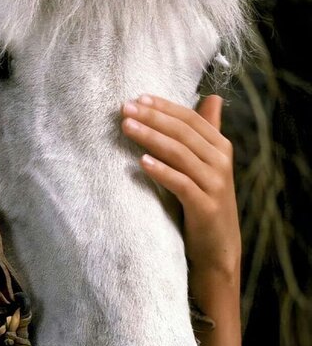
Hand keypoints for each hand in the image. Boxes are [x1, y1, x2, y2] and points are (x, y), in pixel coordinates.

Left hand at [120, 94, 240, 278]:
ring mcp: (215, 185)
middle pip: (183, 133)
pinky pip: (182, 184)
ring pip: (181, 154)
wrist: (218, 248)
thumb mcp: (206, 164)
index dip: (164, 107)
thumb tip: (213, 96)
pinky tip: (142, 162)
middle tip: (124, 108)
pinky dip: (161, 171)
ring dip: (151, 138)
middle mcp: (220, 162)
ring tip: (126, 128)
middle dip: (153, 118)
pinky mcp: (206, 207)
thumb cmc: (203, 200)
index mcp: (220, 147)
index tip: (137, 98)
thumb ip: (205, 132)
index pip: (190, 119)